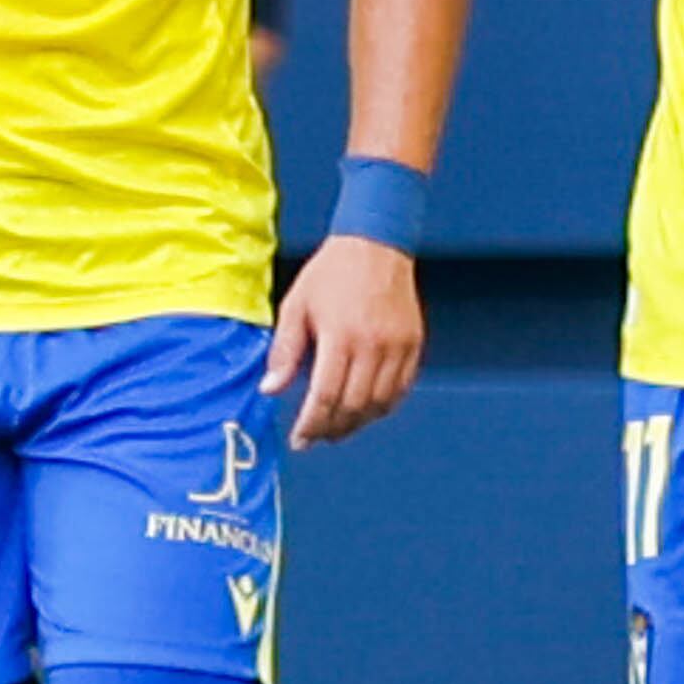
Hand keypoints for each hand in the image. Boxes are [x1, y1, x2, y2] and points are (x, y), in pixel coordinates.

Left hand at [265, 234, 421, 443]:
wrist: (375, 244)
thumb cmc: (331, 273)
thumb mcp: (296, 306)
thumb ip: (285, 350)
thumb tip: (270, 389)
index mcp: (341, 336)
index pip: (326, 396)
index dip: (311, 424)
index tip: (300, 440)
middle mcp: (373, 345)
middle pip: (354, 406)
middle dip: (332, 428)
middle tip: (316, 436)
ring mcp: (397, 347)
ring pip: (380, 403)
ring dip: (357, 422)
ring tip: (337, 427)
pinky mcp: (413, 344)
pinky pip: (400, 389)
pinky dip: (382, 406)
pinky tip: (364, 408)